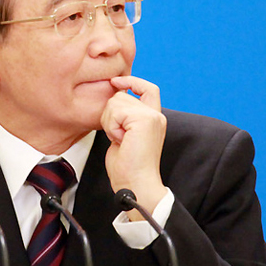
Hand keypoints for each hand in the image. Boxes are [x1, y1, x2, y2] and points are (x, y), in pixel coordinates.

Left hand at [101, 76, 167, 218]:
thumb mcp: (124, 136)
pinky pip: (116, 111)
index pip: (147, 88)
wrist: (135, 184)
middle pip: (121, 95)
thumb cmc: (128, 167)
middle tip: (117, 136)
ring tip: (120, 139)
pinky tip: (119, 140)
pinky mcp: (145, 120)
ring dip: (110, 121)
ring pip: (116, 101)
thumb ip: (123, 118)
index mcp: (153, 119)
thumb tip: (113, 100)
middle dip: (110, 114)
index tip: (115, 82)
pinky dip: (112, 126)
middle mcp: (156, 115)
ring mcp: (152, 116)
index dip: (131, 81)